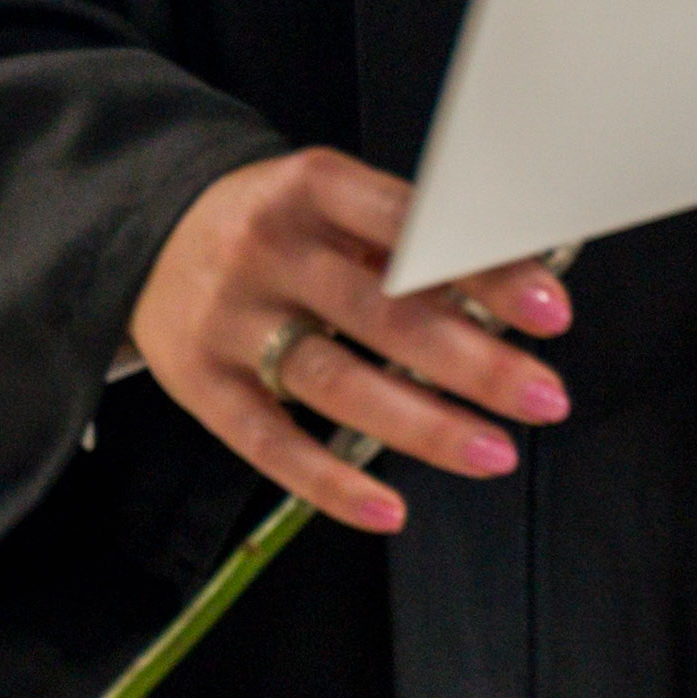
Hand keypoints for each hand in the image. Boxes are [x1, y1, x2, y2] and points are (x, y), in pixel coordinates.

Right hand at [129, 148, 572, 533]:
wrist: (146, 234)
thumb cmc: (272, 224)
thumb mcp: (327, 199)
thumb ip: (402, 238)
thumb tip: (509, 291)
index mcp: (310, 187)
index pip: (411, 229)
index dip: (484, 269)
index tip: (550, 309)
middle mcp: (267, 251)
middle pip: (381, 313)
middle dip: (474, 361)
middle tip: (545, 395)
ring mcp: (230, 321)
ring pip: (336, 382)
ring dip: (424, 425)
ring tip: (495, 452)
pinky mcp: (201, 385)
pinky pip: (270, 444)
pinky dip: (332, 483)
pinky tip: (390, 510)